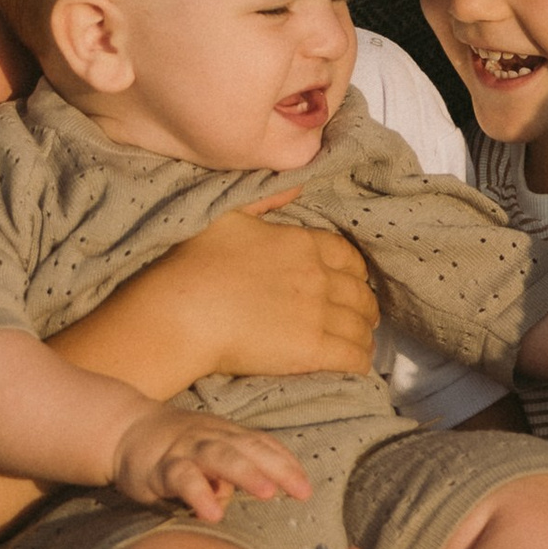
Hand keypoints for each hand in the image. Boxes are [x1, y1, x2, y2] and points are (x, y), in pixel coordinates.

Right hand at [107, 401, 311, 522]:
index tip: (306, 487)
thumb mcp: (207, 455)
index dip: (286, 464)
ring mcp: (187, 449)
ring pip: (221, 457)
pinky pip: (183, 478)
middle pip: (250, 449)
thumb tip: (245, 496)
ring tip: (267, 494)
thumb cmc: (173, 448)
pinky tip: (213, 513)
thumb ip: (230, 475)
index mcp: (227, 435)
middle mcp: (211, 438)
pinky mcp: (161, 466)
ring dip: (246, 474)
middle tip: (302, 491)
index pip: (263, 445)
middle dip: (279, 468)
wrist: (123, 429)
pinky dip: (199, 494)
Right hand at [117, 200, 376, 381]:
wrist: (184, 310)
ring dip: (363, 333)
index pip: (348, 256)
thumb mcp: (230, 213)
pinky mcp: (313, 350)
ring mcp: (318, 314)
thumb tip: (296, 183)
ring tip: (359, 341)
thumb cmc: (196, 261)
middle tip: (360, 316)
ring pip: (361, 325)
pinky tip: (358, 365)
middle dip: (363, 304)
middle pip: (360, 292)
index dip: (354, 270)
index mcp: (301, 243)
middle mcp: (318, 276)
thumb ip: (267, 199)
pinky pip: (353, 356)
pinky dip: (360, 360)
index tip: (352, 281)